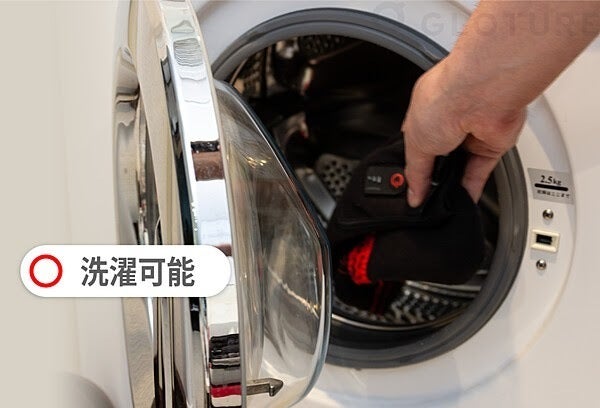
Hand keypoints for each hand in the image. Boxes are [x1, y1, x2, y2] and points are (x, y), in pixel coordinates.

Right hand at [402, 57, 525, 206]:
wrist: (480, 96)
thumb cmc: (444, 99)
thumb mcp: (414, 141)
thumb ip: (414, 171)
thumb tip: (413, 193)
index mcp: (425, 113)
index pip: (417, 145)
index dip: (413, 165)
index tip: (409, 186)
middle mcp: (449, 121)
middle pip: (440, 157)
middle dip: (433, 175)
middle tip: (424, 195)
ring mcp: (472, 133)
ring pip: (461, 165)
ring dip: (453, 182)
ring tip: (442, 198)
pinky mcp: (492, 144)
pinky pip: (481, 170)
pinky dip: (473, 186)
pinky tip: (463, 199)